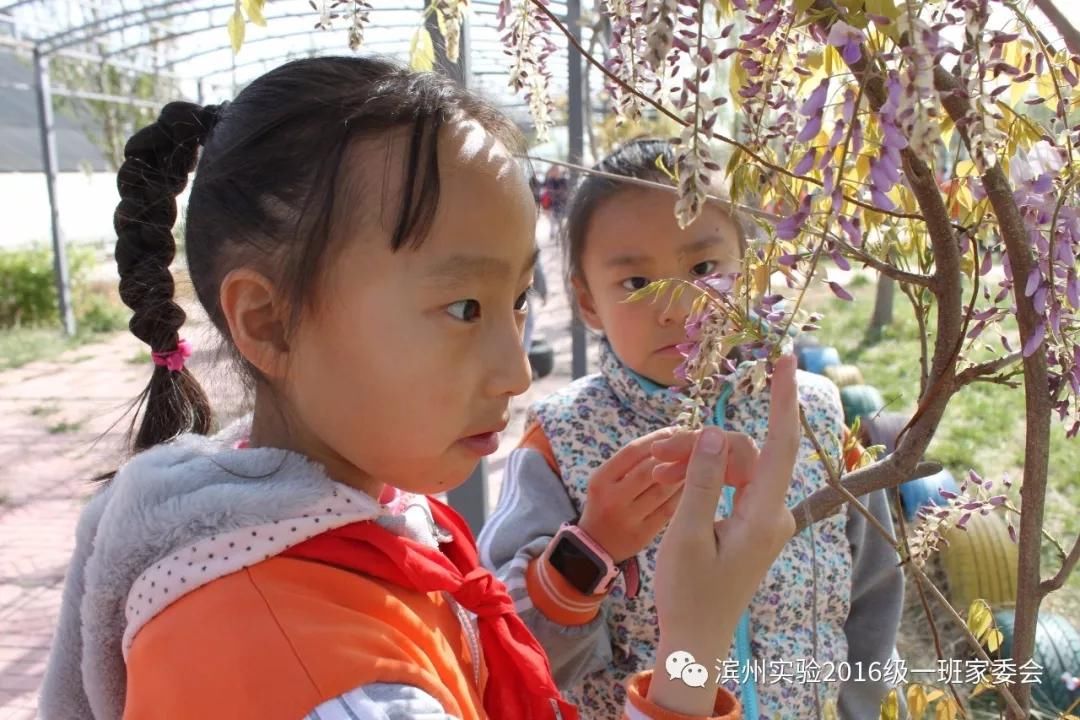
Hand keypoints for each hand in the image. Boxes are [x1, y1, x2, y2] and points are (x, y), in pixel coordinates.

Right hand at [577, 428, 698, 563]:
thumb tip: (672, 434)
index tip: (677, 430)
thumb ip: (635, 461)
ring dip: (684, 473)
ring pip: (664, 489)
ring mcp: (629, 519)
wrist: (594, 550)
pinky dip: (684, 495)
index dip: (657, 438)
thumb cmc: (607, 505)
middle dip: (675, 455)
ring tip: (699, 463)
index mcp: (601, 479)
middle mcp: (612, 499)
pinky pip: (670, 509)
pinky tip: (697, 487)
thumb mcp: (608, 480)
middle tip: (695, 445)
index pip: (633, 450)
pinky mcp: (644, 536)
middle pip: (650, 469)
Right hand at [648, 354, 800, 714]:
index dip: (783, 399)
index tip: (785, 359)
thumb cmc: (688, 593)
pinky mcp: (754, 527)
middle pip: (750, 454)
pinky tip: (679, 480)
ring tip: (661, 473)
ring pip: (740, 469)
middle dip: (708, 443)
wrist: (696, 640)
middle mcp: (774, 515)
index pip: (779, 444)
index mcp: (764, 516)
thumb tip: (717, 431)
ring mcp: (766, 522)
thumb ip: (703, 481)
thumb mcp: (687, 535)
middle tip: (661, 454)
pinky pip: (736, 486)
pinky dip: (709, 478)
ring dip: (703, 463)